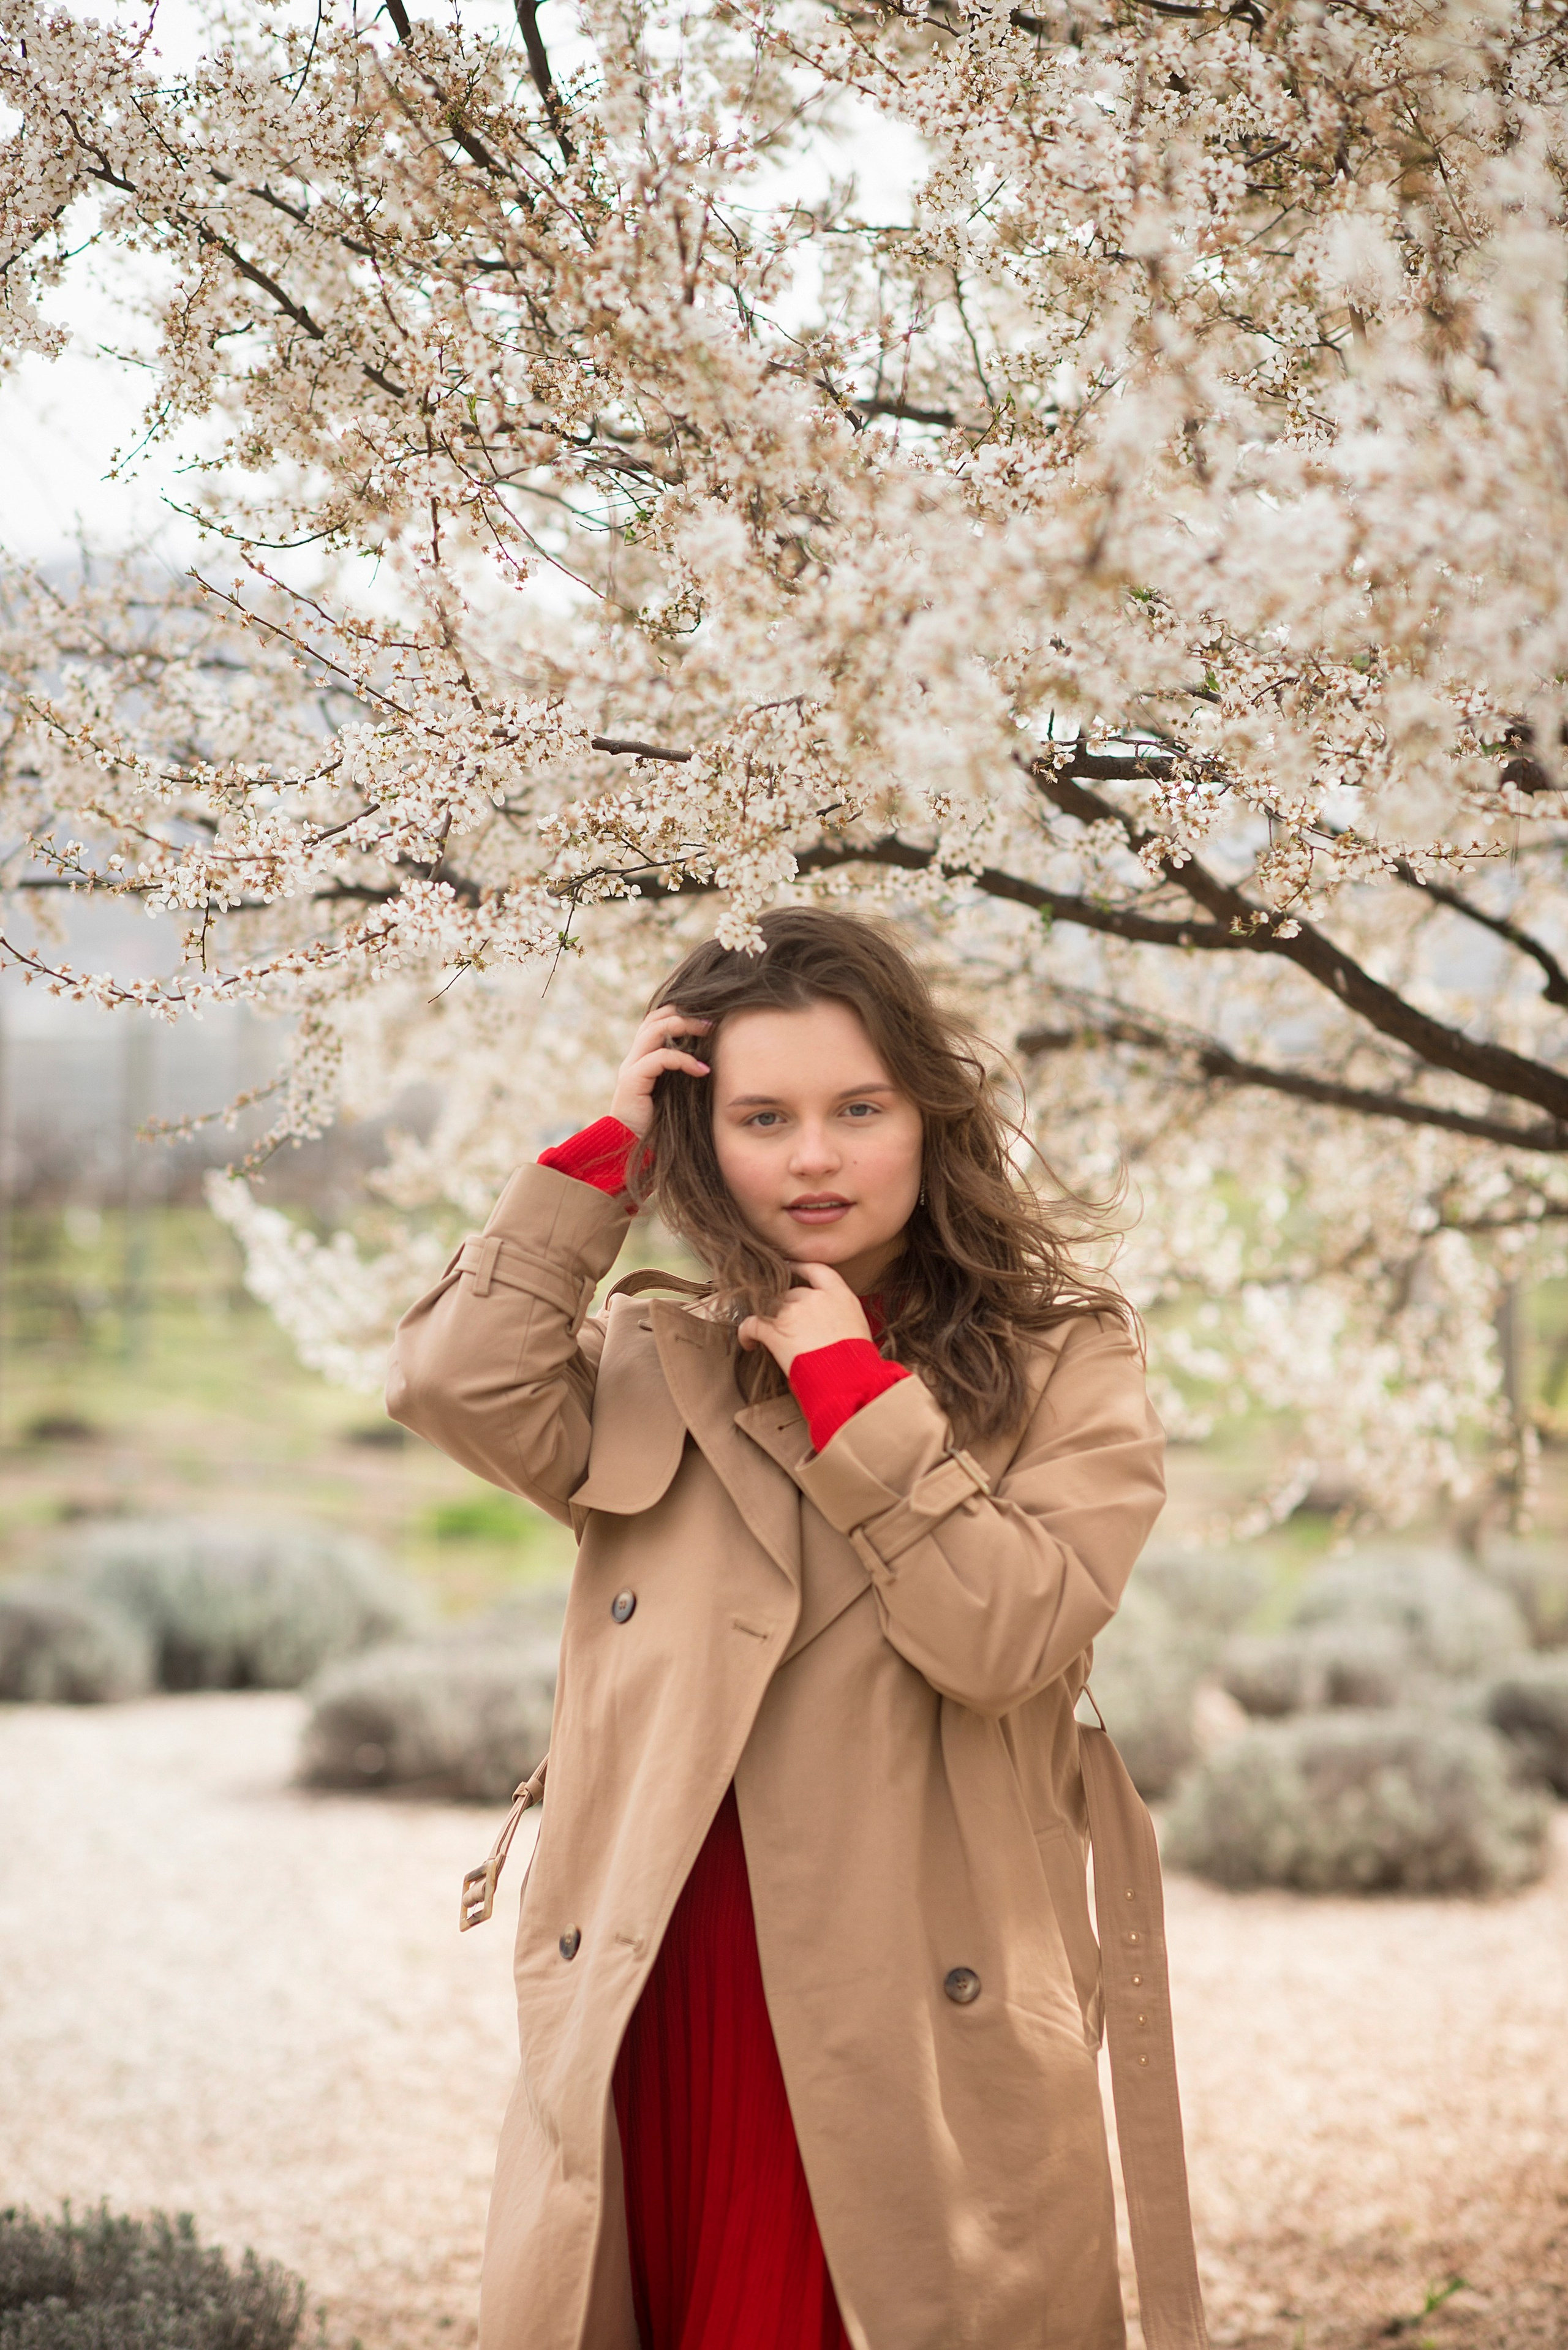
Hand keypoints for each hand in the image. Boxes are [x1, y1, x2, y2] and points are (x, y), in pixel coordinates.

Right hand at [608, 1003, 711, 1138]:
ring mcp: (630, 1068)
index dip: (681, 1014)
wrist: (635, 1152)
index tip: (709, 1019)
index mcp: (643, 1059)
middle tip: (712, 1022)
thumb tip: (716, 1062)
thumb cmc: (661, 1128)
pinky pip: (660, 1058)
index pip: (657, 1022)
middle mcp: (634, 1059)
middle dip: (685, 1014)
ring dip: (685, 1026)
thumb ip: (686, 1076)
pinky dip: (684, 1059)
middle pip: (655, 1018)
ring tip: (710, 1031)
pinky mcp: (632, 1081)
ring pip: (655, 1030)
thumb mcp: (678, 1095)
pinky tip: (702, 1070)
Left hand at [737, 1262, 872, 1372]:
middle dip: (788, 1309)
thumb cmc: (857, 1363)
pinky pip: (751, 1324)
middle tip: (786, 1326)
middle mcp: (815, 1298)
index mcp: (840, 1295)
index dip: (801, 1267)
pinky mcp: (774, 1329)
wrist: (847, 1378)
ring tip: (764, 1334)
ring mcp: (793, 1311)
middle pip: (792, 1293)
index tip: (790, 1266)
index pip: (817, 1270)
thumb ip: (841, 1318)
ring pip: (771, 1307)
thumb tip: (831, 1327)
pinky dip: (747, 1333)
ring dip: (768, 1320)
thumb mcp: (858, 1329)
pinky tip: (749, 1343)